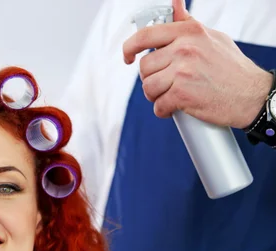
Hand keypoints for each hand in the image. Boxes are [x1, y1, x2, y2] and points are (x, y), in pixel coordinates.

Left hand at [123, 0, 272, 128]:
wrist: (252, 94)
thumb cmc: (231, 67)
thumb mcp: (211, 37)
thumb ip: (187, 23)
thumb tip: (174, 3)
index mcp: (189, 32)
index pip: (145, 36)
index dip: (129, 48)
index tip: (127, 57)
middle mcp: (184, 49)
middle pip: (144, 67)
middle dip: (151, 79)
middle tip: (165, 84)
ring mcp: (183, 72)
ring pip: (148, 87)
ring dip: (155, 96)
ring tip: (170, 95)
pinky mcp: (182, 95)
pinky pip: (158, 105)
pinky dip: (163, 111)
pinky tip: (174, 108)